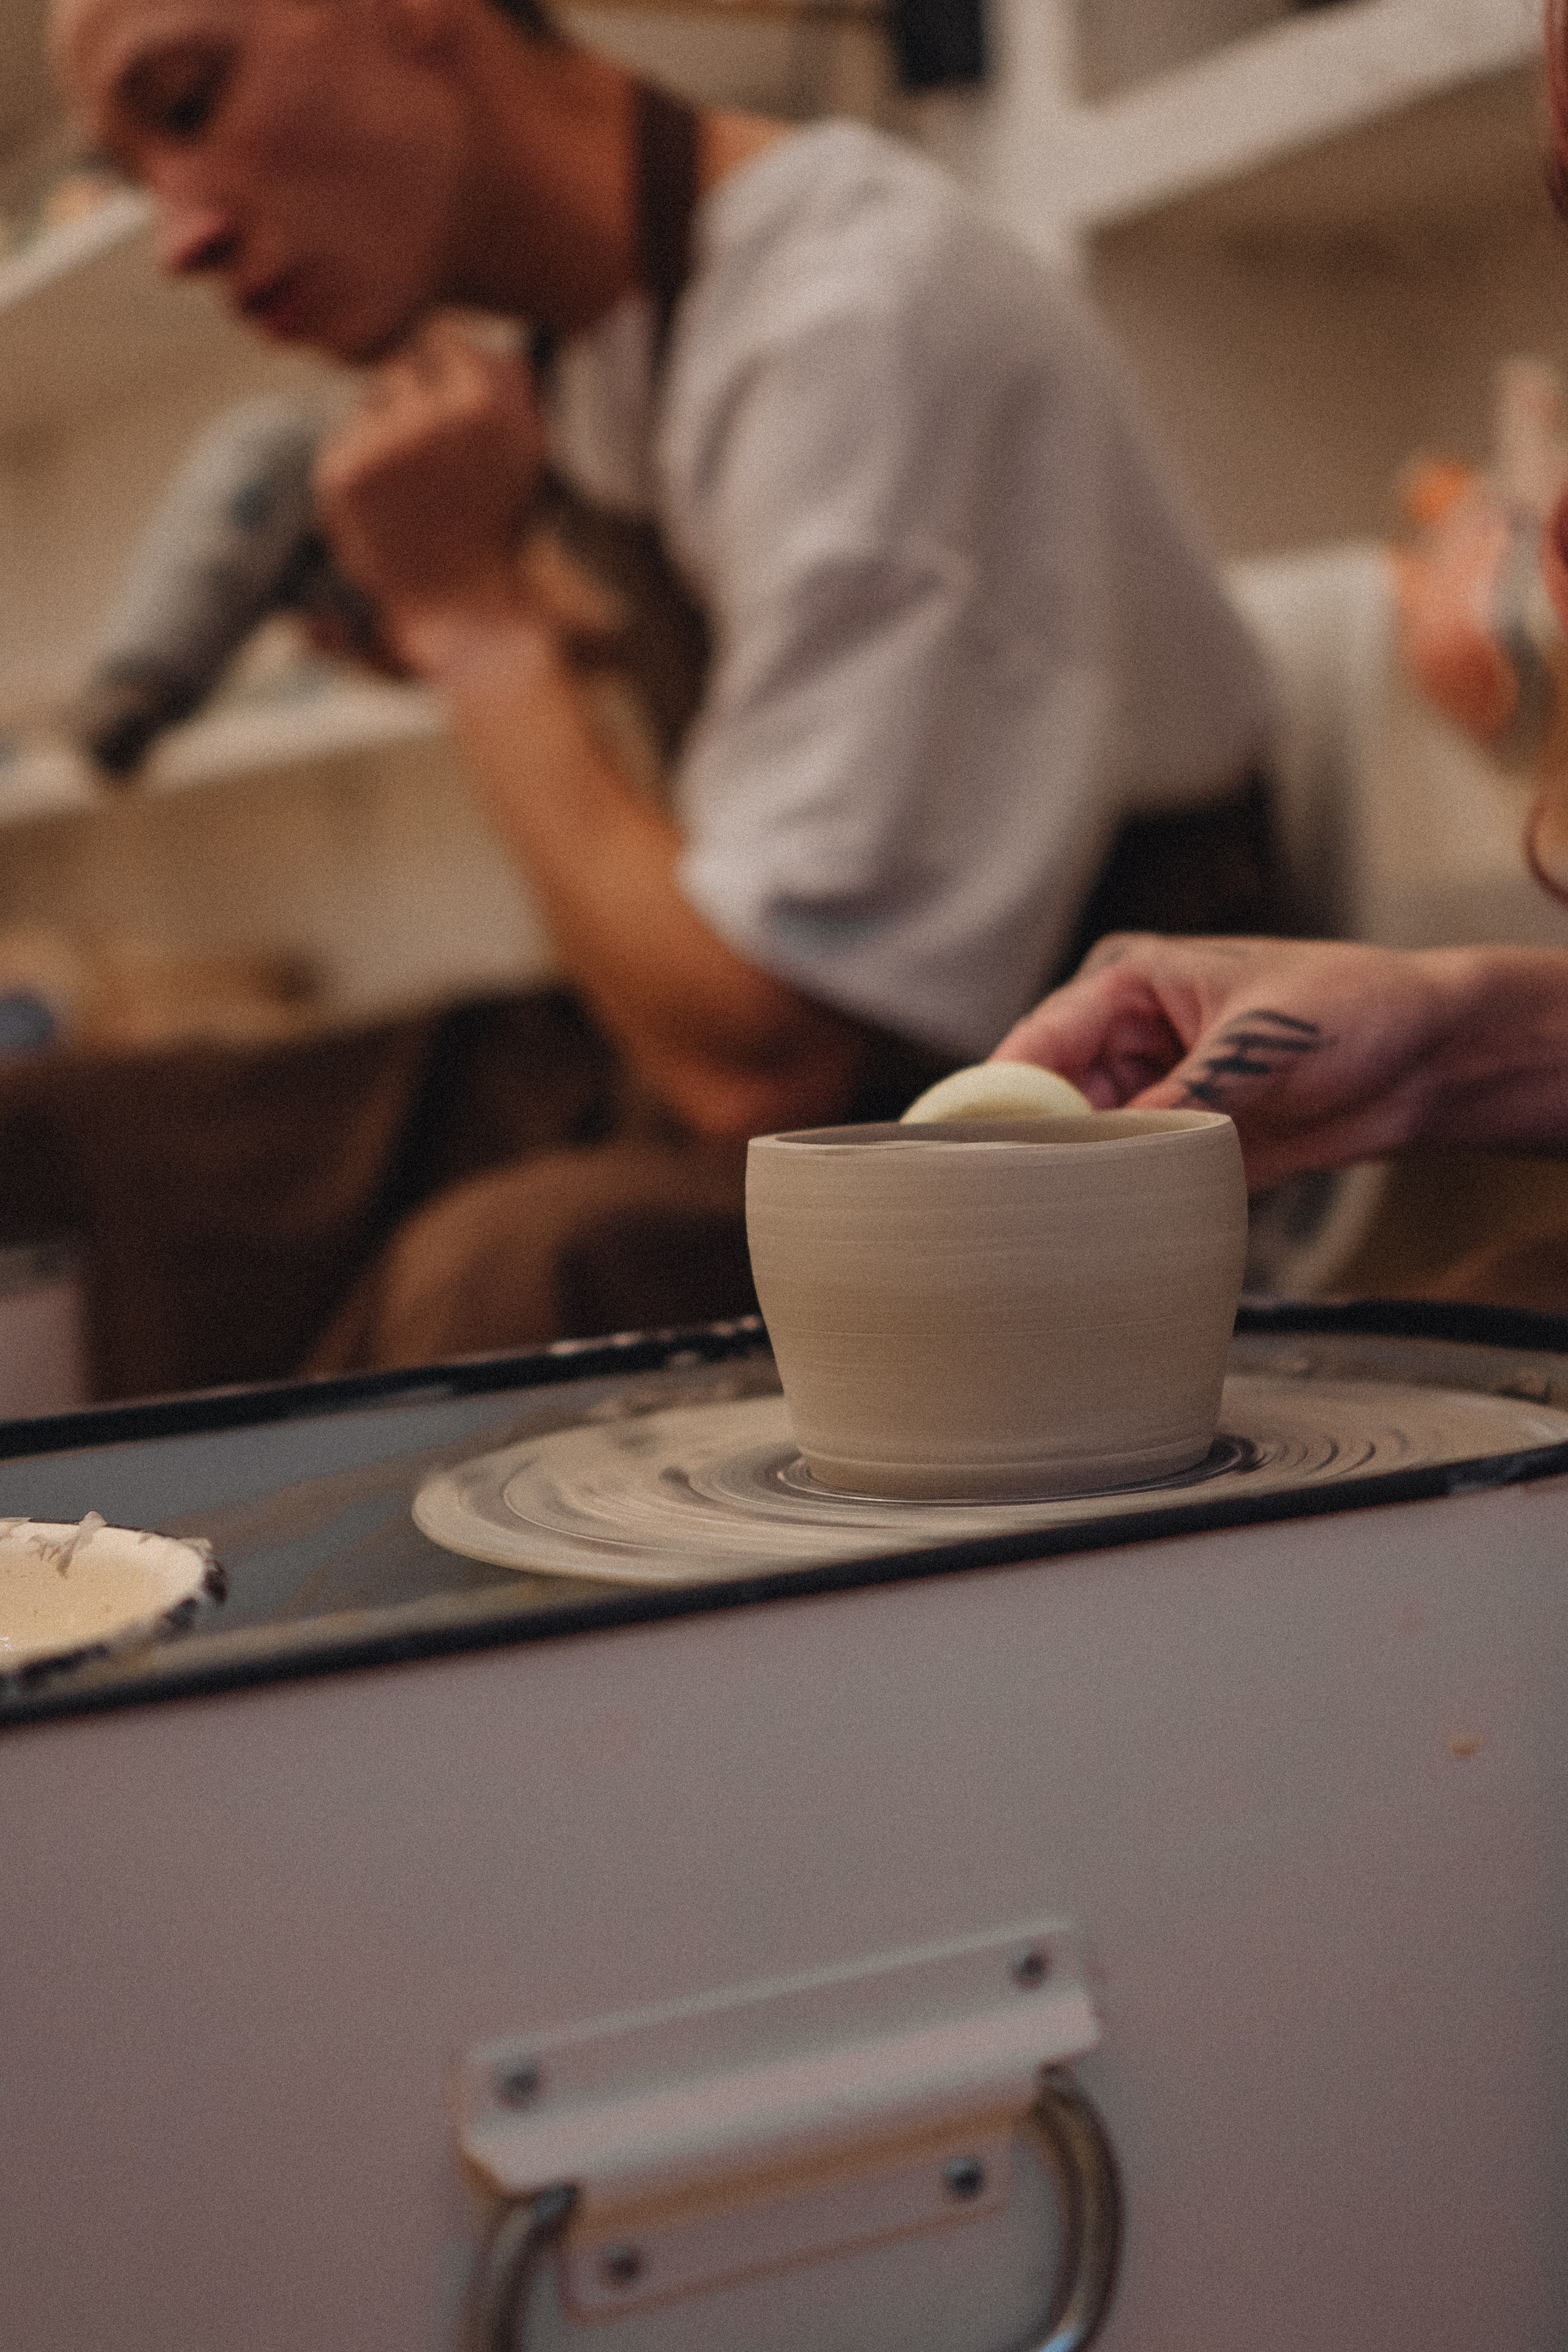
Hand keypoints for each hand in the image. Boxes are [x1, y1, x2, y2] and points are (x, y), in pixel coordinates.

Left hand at [312, 315, 547, 665]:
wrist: (460, 604)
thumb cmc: (496, 521)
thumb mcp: (526, 447)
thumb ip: (508, 381)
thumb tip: (468, 332)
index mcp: (483, 403)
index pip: (439, 337)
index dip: (444, 375)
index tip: (454, 416)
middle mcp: (430, 417)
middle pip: (399, 366)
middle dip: (413, 402)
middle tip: (433, 462)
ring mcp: (381, 445)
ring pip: (368, 402)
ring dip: (385, 431)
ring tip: (414, 487)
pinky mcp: (342, 473)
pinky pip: (344, 438)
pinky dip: (361, 466)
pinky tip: (390, 505)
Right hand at [991, 934, 1466, 1189]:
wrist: (1430, 1056)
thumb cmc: (1355, 1008)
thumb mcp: (1263, 1045)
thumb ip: (1184, 1097)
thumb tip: (1114, 1148)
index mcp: (1126, 985)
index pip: (1036, 1047)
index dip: (997, 1102)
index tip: (972, 1156)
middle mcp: (1125, 1040)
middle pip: (1046, 1106)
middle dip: (1037, 1156)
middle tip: (1017, 1212)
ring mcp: (1151, 1094)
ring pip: (1081, 1151)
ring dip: (1080, 1187)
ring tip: (1067, 1229)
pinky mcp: (1181, 1143)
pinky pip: (1129, 1181)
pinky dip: (1122, 1207)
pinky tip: (1112, 1235)